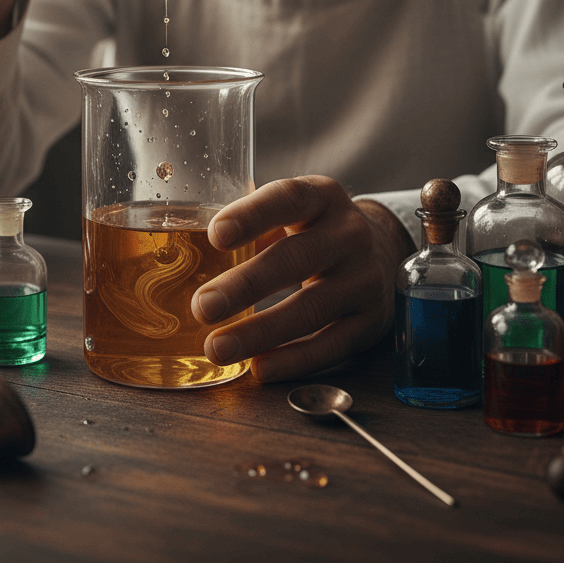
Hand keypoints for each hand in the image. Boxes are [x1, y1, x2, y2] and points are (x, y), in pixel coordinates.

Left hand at [190, 177, 414, 381]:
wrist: (382, 251)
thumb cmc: (313, 230)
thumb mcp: (292, 211)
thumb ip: (250, 224)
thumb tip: (180, 250)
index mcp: (323, 196)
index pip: (288, 198)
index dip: (252, 216)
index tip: (215, 235)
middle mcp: (350, 234)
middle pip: (295, 258)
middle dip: (245, 285)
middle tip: (202, 307)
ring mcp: (365, 278)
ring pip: (311, 308)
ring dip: (260, 331)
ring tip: (217, 347)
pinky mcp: (372, 321)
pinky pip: (331, 345)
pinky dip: (293, 359)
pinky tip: (260, 367)